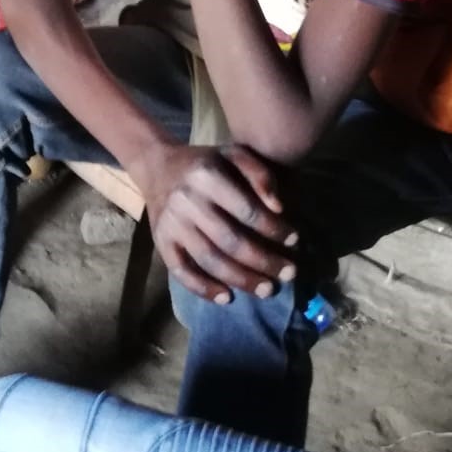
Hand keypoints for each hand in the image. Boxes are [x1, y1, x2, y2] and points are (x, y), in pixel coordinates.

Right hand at [129, 141, 297, 302]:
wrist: (156, 167)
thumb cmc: (204, 163)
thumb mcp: (233, 153)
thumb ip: (259, 173)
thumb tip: (279, 208)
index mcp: (206, 176)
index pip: (246, 210)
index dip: (274, 228)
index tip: (295, 240)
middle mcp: (186, 201)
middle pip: (230, 240)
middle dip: (263, 261)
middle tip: (289, 274)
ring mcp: (171, 224)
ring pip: (209, 259)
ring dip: (241, 279)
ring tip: (267, 290)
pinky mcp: (160, 241)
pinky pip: (181, 270)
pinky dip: (203, 288)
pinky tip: (226, 298)